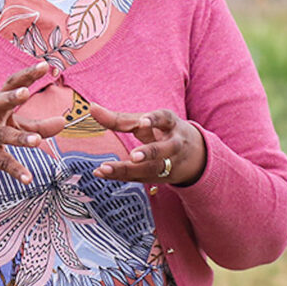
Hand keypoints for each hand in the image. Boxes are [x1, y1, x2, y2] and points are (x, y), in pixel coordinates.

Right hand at [0, 61, 64, 183]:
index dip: (28, 74)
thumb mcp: (12, 124)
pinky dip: (16, 170)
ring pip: (2, 134)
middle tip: (25, 92)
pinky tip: (28, 179)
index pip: (12, 84)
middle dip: (11, 97)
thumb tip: (64, 122)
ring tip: (37, 141)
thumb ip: (38, 124)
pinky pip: (3, 162)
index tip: (45, 65)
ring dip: (20, 138)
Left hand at [89, 104, 206, 184]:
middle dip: (150, 152)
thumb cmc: (162, 132)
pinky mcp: (161, 177)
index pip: (163, 119)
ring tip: (105, 168)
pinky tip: (100, 172)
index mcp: (170, 123)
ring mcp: (169, 163)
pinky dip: (120, 176)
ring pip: (151, 169)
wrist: (194, 156)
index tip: (142, 122)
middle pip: (163, 149)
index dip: (153, 120)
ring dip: (128, 170)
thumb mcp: (147, 121)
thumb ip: (120, 119)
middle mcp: (174, 144)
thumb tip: (92, 107)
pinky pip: (140, 178)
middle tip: (134, 156)